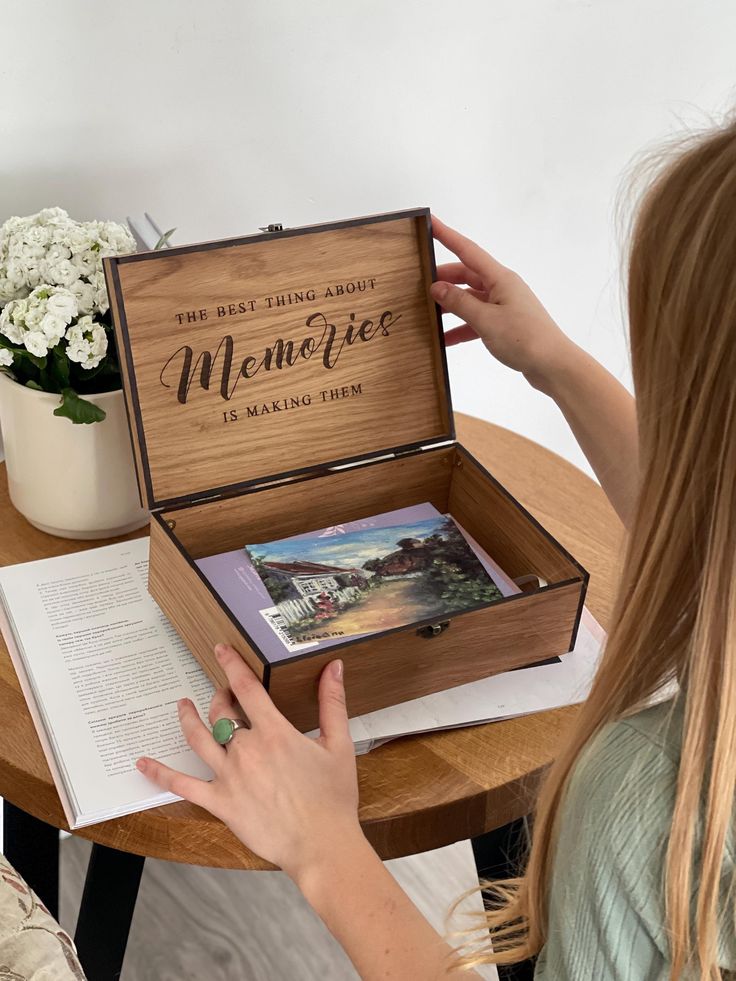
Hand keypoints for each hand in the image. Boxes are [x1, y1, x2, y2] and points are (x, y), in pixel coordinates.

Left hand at [136, 645, 361, 881]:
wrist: (321, 845)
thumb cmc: (333, 798)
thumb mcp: (339, 745)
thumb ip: (332, 703)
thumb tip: (334, 668)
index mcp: (274, 733)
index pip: (246, 688)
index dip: (231, 665)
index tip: (221, 650)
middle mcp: (246, 750)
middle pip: (222, 713)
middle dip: (220, 698)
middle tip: (221, 693)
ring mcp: (229, 777)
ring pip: (199, 739)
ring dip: (188, 719)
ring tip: (182, 706)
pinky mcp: (220, 803)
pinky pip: (183, 786)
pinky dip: (160, 774)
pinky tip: (143, 763)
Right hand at [430, 216, 574, 393]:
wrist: (552, 365)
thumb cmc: (525, 338)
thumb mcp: (486, 320)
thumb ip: (460, 303)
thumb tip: (437, 287)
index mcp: (500, 279)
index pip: (468, 251)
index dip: (448, 236)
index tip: (431, 223)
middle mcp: (502, 288)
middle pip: (467, 276)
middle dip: (443, 278)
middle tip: (419, 283)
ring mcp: (504, 306)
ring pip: (470, 299)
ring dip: (451, 306)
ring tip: (428, 313)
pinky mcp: (505, 324)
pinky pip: (477, 320)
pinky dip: (461, 327)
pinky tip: (445, 339)